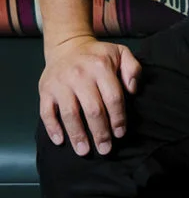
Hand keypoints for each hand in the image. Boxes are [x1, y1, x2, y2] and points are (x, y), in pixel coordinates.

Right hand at [39, 35, 141, 156]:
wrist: (67, 46)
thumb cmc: (98, 55)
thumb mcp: (121, 53)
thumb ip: (133, 69)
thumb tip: (133, 90)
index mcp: (101, 66)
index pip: (113, 97)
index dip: (118, 118)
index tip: (120, 133)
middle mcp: (80, 74)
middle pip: (93, 109)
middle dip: (101, 132)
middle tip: (105, 149)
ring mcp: (61, 83)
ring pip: (70, 114)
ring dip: (78, 135)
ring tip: (84, 151)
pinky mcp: (45, 90)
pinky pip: (47, 112)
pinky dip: (52, 128)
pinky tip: (60, 141)